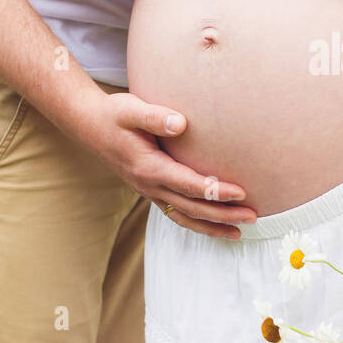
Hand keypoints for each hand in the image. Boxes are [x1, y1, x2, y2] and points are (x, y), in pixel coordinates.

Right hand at [76, 88, 255, 239]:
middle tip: (253, 216)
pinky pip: (177, 214)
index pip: (188, 184)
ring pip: (184, 217)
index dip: (214, 191)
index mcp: (148, 167)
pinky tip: (215, 226)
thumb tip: (181, 123)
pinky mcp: (152, 191)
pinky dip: (197, 223)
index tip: (241, 192)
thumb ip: (155, 116)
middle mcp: (149, 185)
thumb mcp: (131, 109)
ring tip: (239, 233)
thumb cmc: (114, 114)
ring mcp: (149, 191)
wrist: (90, 125)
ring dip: (212, 227)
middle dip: (223, 215)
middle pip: (191, 208)